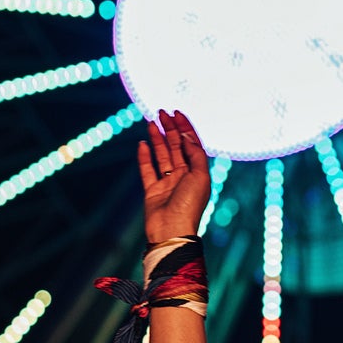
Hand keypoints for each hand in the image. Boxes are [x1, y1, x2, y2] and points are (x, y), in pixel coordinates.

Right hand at [137, 109, 210, 248]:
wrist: (172, 230)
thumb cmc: (189, 206)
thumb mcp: (200, 176)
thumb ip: (195, 154)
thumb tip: (186, 137)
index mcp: (197, 174)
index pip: (192, 145)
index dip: (185, 128)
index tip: (177, 113)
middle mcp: (183, 178)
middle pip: (177, 147)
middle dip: (170, 129)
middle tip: (162, 112)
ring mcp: (167, 184)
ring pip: (162, 156)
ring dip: (157, 138)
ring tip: (151, 122)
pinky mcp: (153, 191)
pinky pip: (148, 170)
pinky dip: (145, 157)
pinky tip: (142, 143)